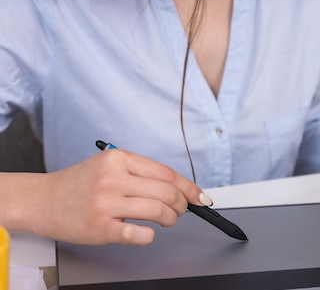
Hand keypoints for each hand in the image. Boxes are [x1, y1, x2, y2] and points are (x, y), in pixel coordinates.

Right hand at [19, 149, 210, 244]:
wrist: (41, 200)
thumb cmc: (80, 184)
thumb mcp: (109, 167)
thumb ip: (140, 174)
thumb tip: (180, 188)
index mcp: (119, 159)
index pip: (166, 173)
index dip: (189, 188)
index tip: (201, 198)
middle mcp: (113, 178)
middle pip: (167, 192)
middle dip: (181, 205)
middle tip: (180, 211)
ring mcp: (106, 203)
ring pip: (158, 210)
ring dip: (170, 219)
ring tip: (166, 221)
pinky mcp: (100, 227)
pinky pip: (140, 234)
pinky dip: (150, 235)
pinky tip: (146, 232)